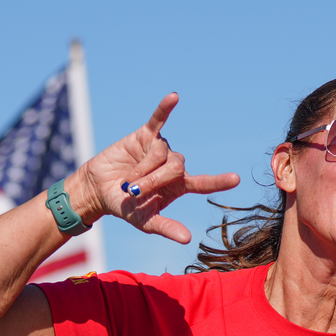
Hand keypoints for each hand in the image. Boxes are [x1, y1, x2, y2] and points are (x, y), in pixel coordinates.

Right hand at [67, 93, 240, 243]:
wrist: (99, 190)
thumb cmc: (125, 207)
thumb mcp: (145, 221)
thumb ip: (166, 228)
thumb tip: (188, 239)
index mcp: (179, 186)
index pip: (203, 183)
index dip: (218, 181)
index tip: (236, 179)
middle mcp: (174, 165)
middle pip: (176, 167)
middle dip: (154, 180)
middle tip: (133, 191)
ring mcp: (160, 148)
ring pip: (161, 153)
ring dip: (143, 168)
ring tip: (127, 181)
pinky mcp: (145, 135)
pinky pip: (158, 119)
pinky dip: (165, 108)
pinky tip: (174, 97)